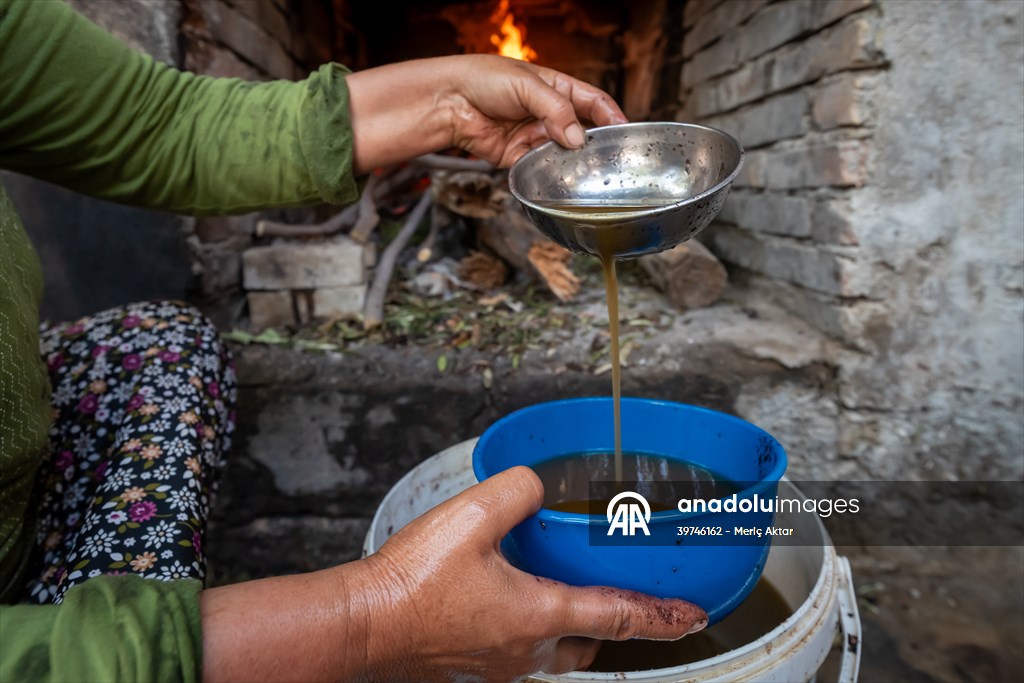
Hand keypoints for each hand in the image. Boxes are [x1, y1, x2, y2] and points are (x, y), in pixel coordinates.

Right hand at [201, 466, 704, 682]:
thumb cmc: (413, 583)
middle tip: (635, 610)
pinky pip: (520, 654)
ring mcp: (498, 664)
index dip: (663, 616)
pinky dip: (533, 634)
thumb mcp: (473, 516)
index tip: (693, 617)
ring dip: (573, 633)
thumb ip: (518, 491)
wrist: (364, 624)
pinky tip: (510, 608)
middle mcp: (526, 649)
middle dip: (617, 629)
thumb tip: (537, 482)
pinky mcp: (471, 665)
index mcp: (539, 615)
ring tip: (572, 605)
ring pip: (556, 655)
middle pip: (591, 645)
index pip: (619, 616)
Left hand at [346, 55, 627, 171]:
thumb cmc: (483, 80)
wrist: (449, 101)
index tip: (626, 133)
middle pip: (582, 132)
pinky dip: (549, 173)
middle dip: (594, 146)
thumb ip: (555, 110)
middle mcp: (549, 114)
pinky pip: (541, 168)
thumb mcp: (527, 86)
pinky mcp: (519, 157)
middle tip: (606, 159)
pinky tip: (556, 175)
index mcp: (557, 89)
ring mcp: (535, 136)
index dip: (612, 117)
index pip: (594, 103)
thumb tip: (577, 138)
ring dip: (572, 162)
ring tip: (583, 170)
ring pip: (564, 154)